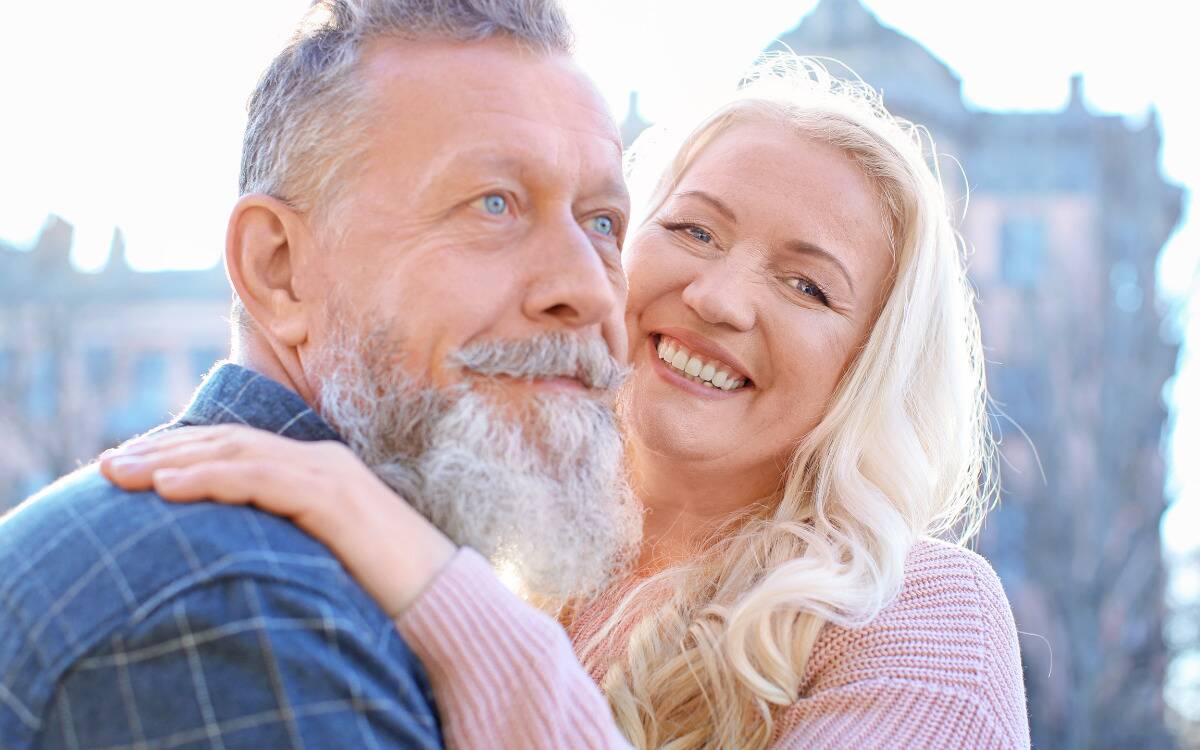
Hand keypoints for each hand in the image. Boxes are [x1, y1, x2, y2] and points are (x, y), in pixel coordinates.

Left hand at [99, 425, 456, 615]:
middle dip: (163, 449)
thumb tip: (236, 552)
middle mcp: (321, 461)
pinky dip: (208, 478)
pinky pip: (258, 480)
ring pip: (236, 454)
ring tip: (119, 473)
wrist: (443, 600)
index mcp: (319, 470)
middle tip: (107, 465)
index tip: (133, 466)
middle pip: (228, 442)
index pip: (238, 448)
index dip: (182, 452)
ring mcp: (328, 474)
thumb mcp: (324, 553)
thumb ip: (286, 537)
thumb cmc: (385, 588)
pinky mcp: (332, 498)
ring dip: (170, 461)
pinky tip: (167, 488)